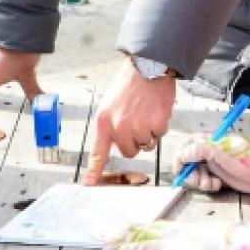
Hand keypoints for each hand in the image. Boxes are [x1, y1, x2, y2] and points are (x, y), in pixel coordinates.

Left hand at [82, 58, 174, 183]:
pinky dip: (160, 124)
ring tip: (146, 111)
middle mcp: (119, 127)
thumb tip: (116, 142)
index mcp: (104, 122)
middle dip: (135, 140)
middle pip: (129, 151)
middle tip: (137, 120)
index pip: (98, 152)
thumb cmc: (130, 84)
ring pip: (146, 144)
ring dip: (148, 132)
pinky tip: (156, 109)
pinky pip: (159, 135)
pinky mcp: (155, 124)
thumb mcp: (110, 104)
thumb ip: (111, 125)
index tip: (89, 184)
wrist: (148, 66)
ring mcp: (138, 127)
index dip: (94, 171)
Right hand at [173, 133, 249, 193]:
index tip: (181, 172)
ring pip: (194, 174)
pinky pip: (204, 181)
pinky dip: (208, 185)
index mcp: (206, 141)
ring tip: (212, 183)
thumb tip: (182, 154)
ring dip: (200, 181)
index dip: (180, 160)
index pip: (184, 147)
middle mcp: (206, 151)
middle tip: (199, 180)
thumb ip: (198, 151)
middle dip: (190, 174)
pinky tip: (217, 184)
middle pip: (186, 163)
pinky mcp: (216, 174)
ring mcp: (211, 163)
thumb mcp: (219, 155)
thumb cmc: (243, 162)